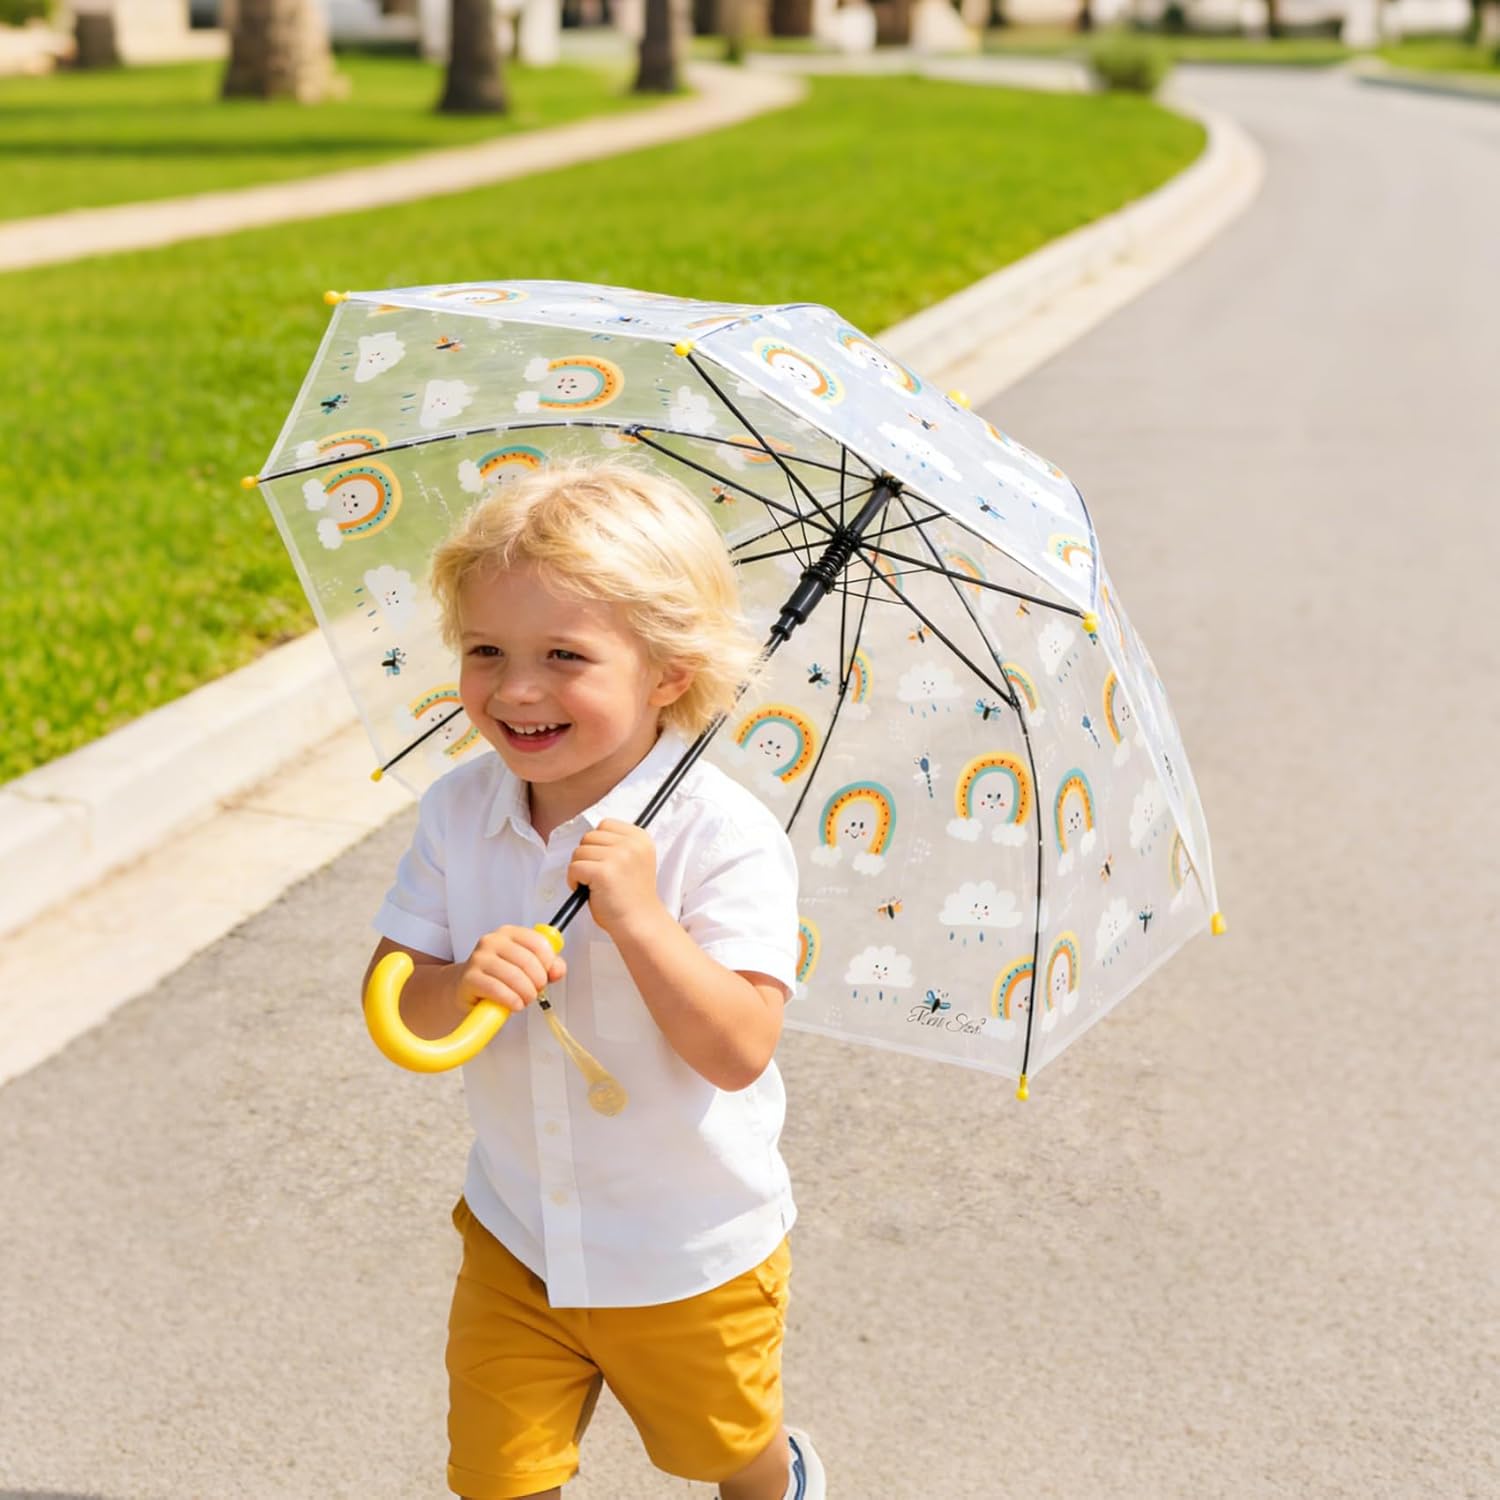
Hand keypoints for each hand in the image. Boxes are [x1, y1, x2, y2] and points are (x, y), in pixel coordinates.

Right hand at [452, 925, 566, 1014]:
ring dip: (526, 994)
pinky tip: (515, 1005)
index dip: (548, 963)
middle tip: (535, 992)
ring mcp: (479, 958)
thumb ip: (548, 967)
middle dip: (538, 982)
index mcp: (509, 933)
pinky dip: (511, 1000)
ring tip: (524, 1000)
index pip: (539, 942)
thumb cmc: (498, 978)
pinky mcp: (469, 978)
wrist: (466, 990)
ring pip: (514, 976)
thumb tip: (558, 970)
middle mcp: (492, 941)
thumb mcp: (526, 969)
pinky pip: (497, 989)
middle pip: (528, 961)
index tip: (547, 976)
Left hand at [567, 819, 663, 937]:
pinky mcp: (603, 872)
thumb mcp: (634, 860)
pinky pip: (574, 867)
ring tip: (594, 885)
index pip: (605, 825)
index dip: (598, 844)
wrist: (639, 923)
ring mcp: (618, 857)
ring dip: (580, 869)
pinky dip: (574, 881)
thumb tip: (589, 837)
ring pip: (579, 852)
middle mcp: (631, 844)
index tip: (605, 863)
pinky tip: (587, 891)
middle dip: (587, 856)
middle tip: (597, 876)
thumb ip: (618, 844)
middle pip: (589, 836)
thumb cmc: (631, 896)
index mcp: (640, 838)